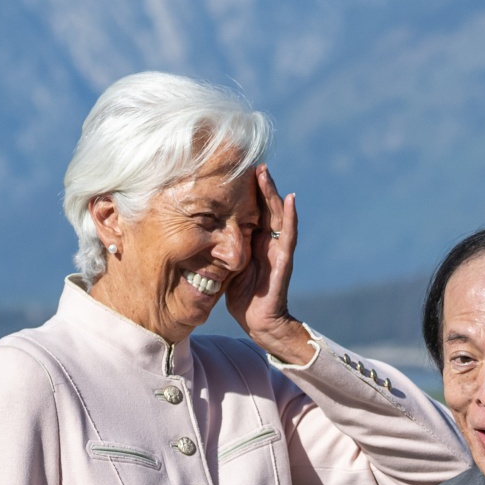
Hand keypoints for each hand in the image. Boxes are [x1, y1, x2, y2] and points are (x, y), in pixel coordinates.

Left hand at [225, 165, 313, 364]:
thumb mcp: (225, 267)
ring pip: (276, 215)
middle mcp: (267, 242)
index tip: (232, 170)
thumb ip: (218, 249)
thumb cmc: (241, 298)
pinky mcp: (284, 261)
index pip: (250, 211)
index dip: (244, 192)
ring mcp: (278, 249)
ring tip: (264, 172)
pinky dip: (291, 216)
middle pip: (264, 207)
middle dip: (258, 185)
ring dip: (272, 192)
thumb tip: (193, 233)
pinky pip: (288, 235)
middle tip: (249, 161)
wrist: (259, 323)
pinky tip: (290, 199)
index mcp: (253, 242)